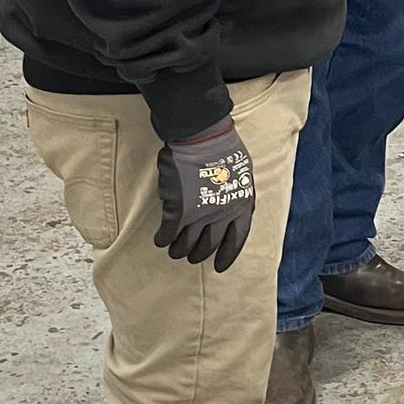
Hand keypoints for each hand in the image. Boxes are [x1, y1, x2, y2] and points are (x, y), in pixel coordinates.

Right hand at [154, 120, 255, 272]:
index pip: (236, 239)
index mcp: (242, 205)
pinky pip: (168, 234)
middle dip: (198, 254)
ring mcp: (199, 214)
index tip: (219, 267)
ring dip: (179, 250)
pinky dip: (163, 239)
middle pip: (208, 245)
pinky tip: (160, 239)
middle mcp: (222, 214)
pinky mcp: (178, 210)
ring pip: (186, 244)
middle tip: (191, 255)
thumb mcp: (243, 173)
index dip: (227, 255)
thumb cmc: (223, 149)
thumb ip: (238, 194)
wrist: (202, 137)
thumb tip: (235, 210)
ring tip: (175, 250)